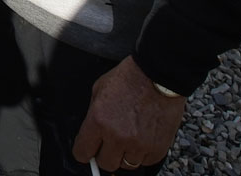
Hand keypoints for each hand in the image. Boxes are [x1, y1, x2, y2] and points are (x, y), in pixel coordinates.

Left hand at [71, 56, 185, 171]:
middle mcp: (117, 136)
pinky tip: (143, 137)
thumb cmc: (129, 78)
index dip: (84, 151)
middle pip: (105, 163)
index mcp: (98, 121)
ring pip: (126, 165)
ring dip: (125, 154)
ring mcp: (138, 145)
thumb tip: (90, 134)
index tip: (88, 150)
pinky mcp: (157, 149)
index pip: (82, 153)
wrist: (158, 76)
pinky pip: (145, 162)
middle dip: (105, 154)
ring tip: (130, 136)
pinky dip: (143, 153)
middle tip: (110, 143)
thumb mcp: (98, 90)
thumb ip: (93, 115)